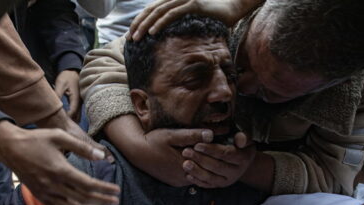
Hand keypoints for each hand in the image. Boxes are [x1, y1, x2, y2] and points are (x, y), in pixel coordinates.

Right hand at [0, 120, 119, 204]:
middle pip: (83, 198)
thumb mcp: (59, 136)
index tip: (116, 190)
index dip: (104, 189)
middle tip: (115, 202)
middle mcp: (52, 185)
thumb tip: (101, 156)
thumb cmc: (36, 139)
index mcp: (59, 170)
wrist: (9, 147)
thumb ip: (81, 147)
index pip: (87, 185)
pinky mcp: (40, 196)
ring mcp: (45, 193)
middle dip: (102, 201)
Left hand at [54, 70, 80, 121]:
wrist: (73, 70)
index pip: (72, 113)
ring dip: (70, 120)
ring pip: (76, 116)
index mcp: (76, 98)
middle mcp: (80, 102)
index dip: (66, 119)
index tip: (58, 123)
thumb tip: (53, 105)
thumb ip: (57, 94)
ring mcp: (80, 103)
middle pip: (76, 117)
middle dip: (69, 122)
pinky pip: (75, 112)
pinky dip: (71, 116)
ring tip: (61, 125)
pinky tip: (64, 119)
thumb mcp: (61, 83)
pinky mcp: (78, 102)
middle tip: (60, 127)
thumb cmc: (67, 76)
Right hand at [103, 114, 214, 186]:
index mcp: (184, 165)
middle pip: (204, 169)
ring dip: (204, 166)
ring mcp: (179, 182)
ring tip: (210, 153)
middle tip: (220, 147)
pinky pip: (191, 178)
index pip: (207, 160)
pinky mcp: (175, 183)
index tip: (222, 141)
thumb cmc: (154, 141)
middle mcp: (183, 177)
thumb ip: (191, 135)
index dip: (215, 151)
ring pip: (199, 175)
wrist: (137, 152)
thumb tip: (211, 134)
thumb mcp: (172, 135)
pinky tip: (198, 161)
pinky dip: (196, 171)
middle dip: (212, 159)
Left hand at [129, 0, 262, 39]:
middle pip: (152, 10)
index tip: (131, 33)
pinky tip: (152, 32)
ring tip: (137, 37)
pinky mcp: (193, 4)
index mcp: (174, 0)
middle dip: (138, 24)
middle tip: (129, 38)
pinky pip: (172, 14)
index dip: (140, 20)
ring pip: (159, 12)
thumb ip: (181, 26)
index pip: (152, 10)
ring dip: (146, 25)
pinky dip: (161, 23)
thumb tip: (171, 41)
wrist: (234, 7)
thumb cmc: (215, 16)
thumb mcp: (193, 21)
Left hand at [181, 131, 254, 187]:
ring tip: (185, 164)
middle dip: (200, 159)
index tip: (197, 145)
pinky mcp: (220, 185)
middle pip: (217, 166)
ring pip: (211, 178)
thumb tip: (240, 140)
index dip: (211, 150)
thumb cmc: (239, 142)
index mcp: (243, 158)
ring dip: (197, 171)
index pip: (225, 154)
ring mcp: (228, 180)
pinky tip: (188, 175)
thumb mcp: (245, 136)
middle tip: (186, 152)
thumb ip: (244, 136)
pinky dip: (197, 181)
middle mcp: (237, 171)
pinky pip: (208, 185)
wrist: (241, 157)